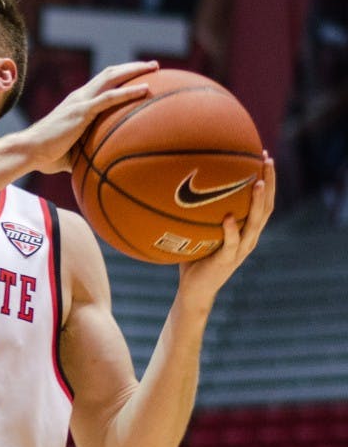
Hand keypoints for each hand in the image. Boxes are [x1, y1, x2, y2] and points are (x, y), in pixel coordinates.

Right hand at [25, 61, 158, 173]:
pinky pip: (109, 98)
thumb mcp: (72, 153)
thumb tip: (99, 169)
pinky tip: (145, 89)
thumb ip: (86, 154)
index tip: (139, 76)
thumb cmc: (46, 156)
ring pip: (111, 78)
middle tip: (154, 66)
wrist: (28, 151)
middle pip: (110, 73)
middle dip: (133, 67)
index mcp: (77, 103)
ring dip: (134, 71)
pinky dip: (128, 92)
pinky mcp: (81, 111)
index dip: (120, 77)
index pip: (102, 83)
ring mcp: (80, 102)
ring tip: (154, 68)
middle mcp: (79, 97)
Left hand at [177, 152, 275, 310]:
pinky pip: (231, 244)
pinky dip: (231, 231)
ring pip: (255, 224)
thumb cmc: (193, 257)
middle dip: (269, 183)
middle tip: (267, 160)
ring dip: (257, 203)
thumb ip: (195, 211)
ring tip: (258, 183)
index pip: (262, 201)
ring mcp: (240, 250)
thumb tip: (175, 182)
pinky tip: (228, 218)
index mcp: (245, 230)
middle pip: (266, 207)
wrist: (194, 291)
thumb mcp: (197, 230)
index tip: (265, 155)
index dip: (267, 179)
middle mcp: (248, 238)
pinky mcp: (226, 262)